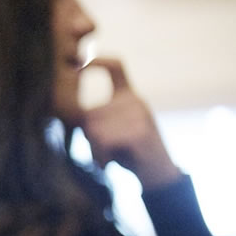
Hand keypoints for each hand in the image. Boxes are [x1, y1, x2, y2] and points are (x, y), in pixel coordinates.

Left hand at [77, 57, 180, 190]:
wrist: (158, 173)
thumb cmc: (130, 151)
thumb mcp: (114, 128)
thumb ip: (99, 117)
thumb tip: (77, 115)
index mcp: (129, 97)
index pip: (117, 67)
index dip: (98, 62)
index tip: (79, 65)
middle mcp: (135, 101)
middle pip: (89, 115)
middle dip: (89, 139)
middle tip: (105, 151)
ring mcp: (139, 114)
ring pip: (94, 130)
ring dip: (95, 150)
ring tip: (111, 156)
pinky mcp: (140, 131)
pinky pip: (104, 141)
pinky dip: (102, 156)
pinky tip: (113, 162)